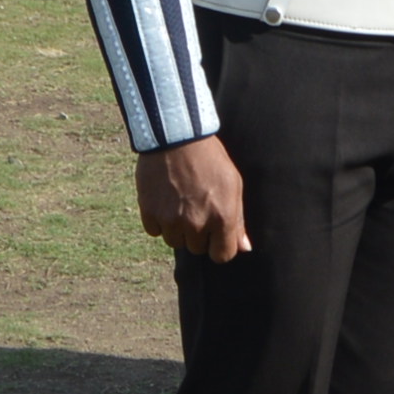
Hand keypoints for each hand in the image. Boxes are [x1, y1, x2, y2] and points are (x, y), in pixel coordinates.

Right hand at [137, 136, 249, 261]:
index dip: (219, 246)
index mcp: (222, 218)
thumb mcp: (233, 185)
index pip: (221, 256)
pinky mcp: (150, 212)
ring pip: (174, 241)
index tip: (215, 235)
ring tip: (179, 202)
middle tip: (195, 208)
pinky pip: (154, 231)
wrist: (177, 137)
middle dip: (197, 234)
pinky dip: (158, 220)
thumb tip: (244, 248)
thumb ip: (238, 220)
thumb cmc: (210, 159)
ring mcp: (171, 219)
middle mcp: (196, 223)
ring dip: (177, 228)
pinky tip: (164, 200)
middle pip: (196, 249)